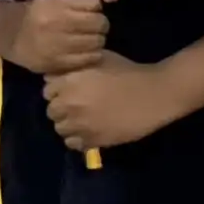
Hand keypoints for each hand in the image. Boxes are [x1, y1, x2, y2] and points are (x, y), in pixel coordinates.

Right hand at [3, 0, 114, 75]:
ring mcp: (56, 45)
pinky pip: (90, 58)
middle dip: (97, 24)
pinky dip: (90, 54)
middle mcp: (55, 23)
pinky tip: (80, 50)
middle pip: (99, 23)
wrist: (8, 34)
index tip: (85, 10)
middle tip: (87, 26)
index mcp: (54, 2)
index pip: (94, 4)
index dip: (92, 7)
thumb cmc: (37, 11)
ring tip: (83, 38)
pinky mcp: (56, 63)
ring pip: (97, 41)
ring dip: (95, 39)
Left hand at [37, 48, 191, 155]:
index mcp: (69, 82)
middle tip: (80, 106)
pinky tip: (92, 130)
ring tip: (85, 120)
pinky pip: (74, 143)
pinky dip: (79, 138)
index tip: (72, 91)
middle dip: (62, 108)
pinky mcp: (93, 140)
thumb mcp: (99, 60)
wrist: (156, 94)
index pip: (47, 92)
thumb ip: (74, 67)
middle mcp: (69, 104)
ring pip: (60, 129)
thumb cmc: (129, 72)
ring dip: (70, 124)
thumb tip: (55, 76)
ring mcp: (80, 124)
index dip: (59, 91)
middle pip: (51, 112)